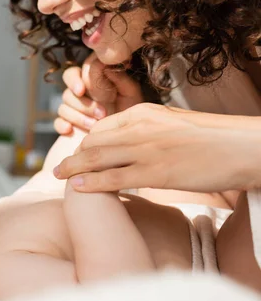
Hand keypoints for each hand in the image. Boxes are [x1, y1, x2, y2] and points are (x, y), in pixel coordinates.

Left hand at [54, 103, 260, 192]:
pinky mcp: (154, 172)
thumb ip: (146, 130)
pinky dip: (91, 183)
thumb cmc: (210, 138)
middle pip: (93, 142)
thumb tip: (127, 145)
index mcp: (142, 112)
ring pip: (96, 159)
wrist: (241, 146)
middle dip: (73, 157)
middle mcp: (138, 127)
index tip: (79, 154)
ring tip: (59, 177)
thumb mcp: (171, 123)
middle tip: (59, 168)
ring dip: (73, 170)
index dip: (86, 143)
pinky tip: (78, 188)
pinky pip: (113, 178)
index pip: (101, 127)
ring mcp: (145, 149)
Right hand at [55, 53, 143, 134]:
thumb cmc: (129, 115)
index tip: (85, 90)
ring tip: (94, 126)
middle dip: (78, 99)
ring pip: (63, 106)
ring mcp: (72, 109)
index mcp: (93, 82)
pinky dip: (62, 125)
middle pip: (66, 90)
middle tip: (96, 111)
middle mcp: (80, 93)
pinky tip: (70, 130)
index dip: (78, 79)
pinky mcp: (67, 125)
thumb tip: (105, 65)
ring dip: (78, 116)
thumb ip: (120, 79)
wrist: (125, 142)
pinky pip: (57, 122)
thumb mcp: (131, 95)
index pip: (77, 71)